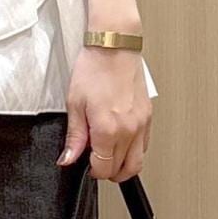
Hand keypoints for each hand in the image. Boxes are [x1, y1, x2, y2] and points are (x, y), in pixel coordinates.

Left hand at [57, 45, 150, 182]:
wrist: (114, 47)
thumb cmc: (94, 69)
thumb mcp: (75, 104)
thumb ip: (74, 136)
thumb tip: (68, 158)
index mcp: (108, 128)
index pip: (103, 167)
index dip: (92, 171)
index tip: (86, 164)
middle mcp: (128, 129)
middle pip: (123, 169)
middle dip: (107, 171)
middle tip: (96, 162)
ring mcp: (141, 124)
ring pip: (138, 162)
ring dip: (123, 166)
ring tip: (109, 155)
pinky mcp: (148, 116)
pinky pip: (144, 145)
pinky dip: (134, 151)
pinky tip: (121, 142)